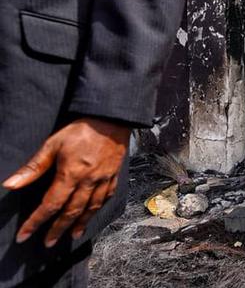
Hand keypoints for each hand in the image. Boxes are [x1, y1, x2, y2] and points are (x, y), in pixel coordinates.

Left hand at [3, 117, 129, 246]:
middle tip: (48, 243)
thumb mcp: (52, 144)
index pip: (51, 205)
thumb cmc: (80, 130)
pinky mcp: (114, 176)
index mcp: (71, 174)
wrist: (111, 120)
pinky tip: (91, 215)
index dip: (36, 222)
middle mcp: (89, 181)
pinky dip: (98, 210)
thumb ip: (33, 167)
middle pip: (71, 212)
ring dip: (80, 224)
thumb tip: (11, 184)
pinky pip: (106, 198)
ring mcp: (103, 180)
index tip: (25, 235)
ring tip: (72, 236)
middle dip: (57, 229)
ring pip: (91, 209)